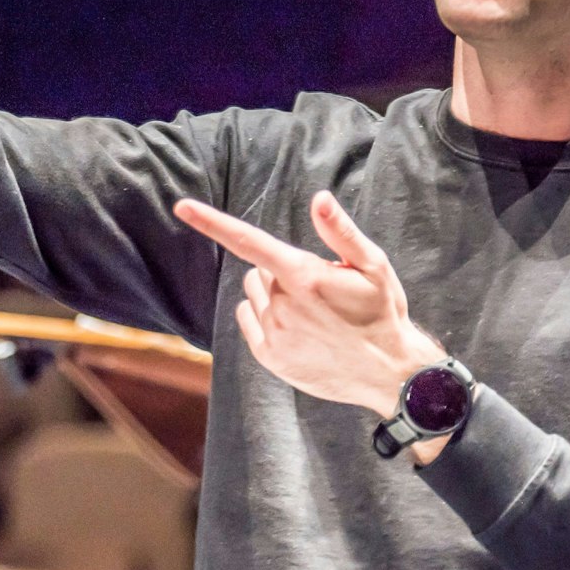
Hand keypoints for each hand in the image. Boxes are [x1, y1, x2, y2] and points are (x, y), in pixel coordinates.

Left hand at [173, 191, 446, 419]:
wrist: (387, 371)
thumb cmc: (381, 312)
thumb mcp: (373, 266)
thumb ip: (341, 232)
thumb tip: (319, 198)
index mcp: (305, 277)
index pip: (248, 241)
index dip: (212, 222)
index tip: (182, 207)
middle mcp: (283, 305)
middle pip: (259, 270)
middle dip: (281, 271)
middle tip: (319, 289)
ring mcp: (273, 333)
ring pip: (254, 294)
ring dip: (273, 294)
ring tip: (312, 310)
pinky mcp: (268, 357)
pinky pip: (248, 319)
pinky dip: (264, 316)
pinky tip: (298, 327)